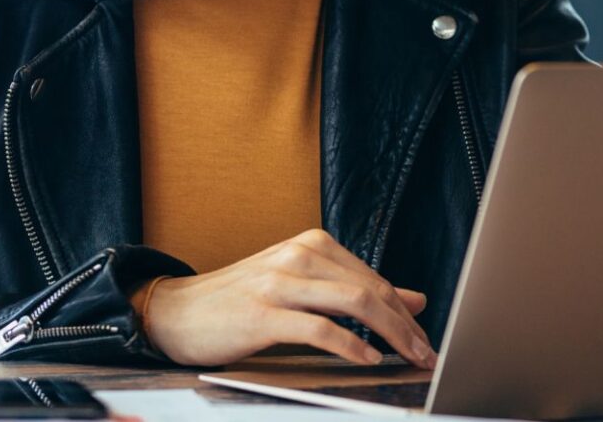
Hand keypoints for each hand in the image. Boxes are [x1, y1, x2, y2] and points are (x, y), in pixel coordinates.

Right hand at [140, 229, 435, 367]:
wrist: (175, 311)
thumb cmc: (241, 302)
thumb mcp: (304, 288)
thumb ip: (356, 291)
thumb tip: (415, 300)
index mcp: (313, 245)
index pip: (375, 279)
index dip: (406, 313)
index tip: (425, 339)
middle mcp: (300, 255)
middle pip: (372, 290)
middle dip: (406, 326)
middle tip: (427, 354)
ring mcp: (280, 282)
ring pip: (354, 303)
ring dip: (390, 334)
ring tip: (407, 358)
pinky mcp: (263, 313)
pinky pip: (319, 329)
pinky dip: (350, 345)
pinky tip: (367, 359)